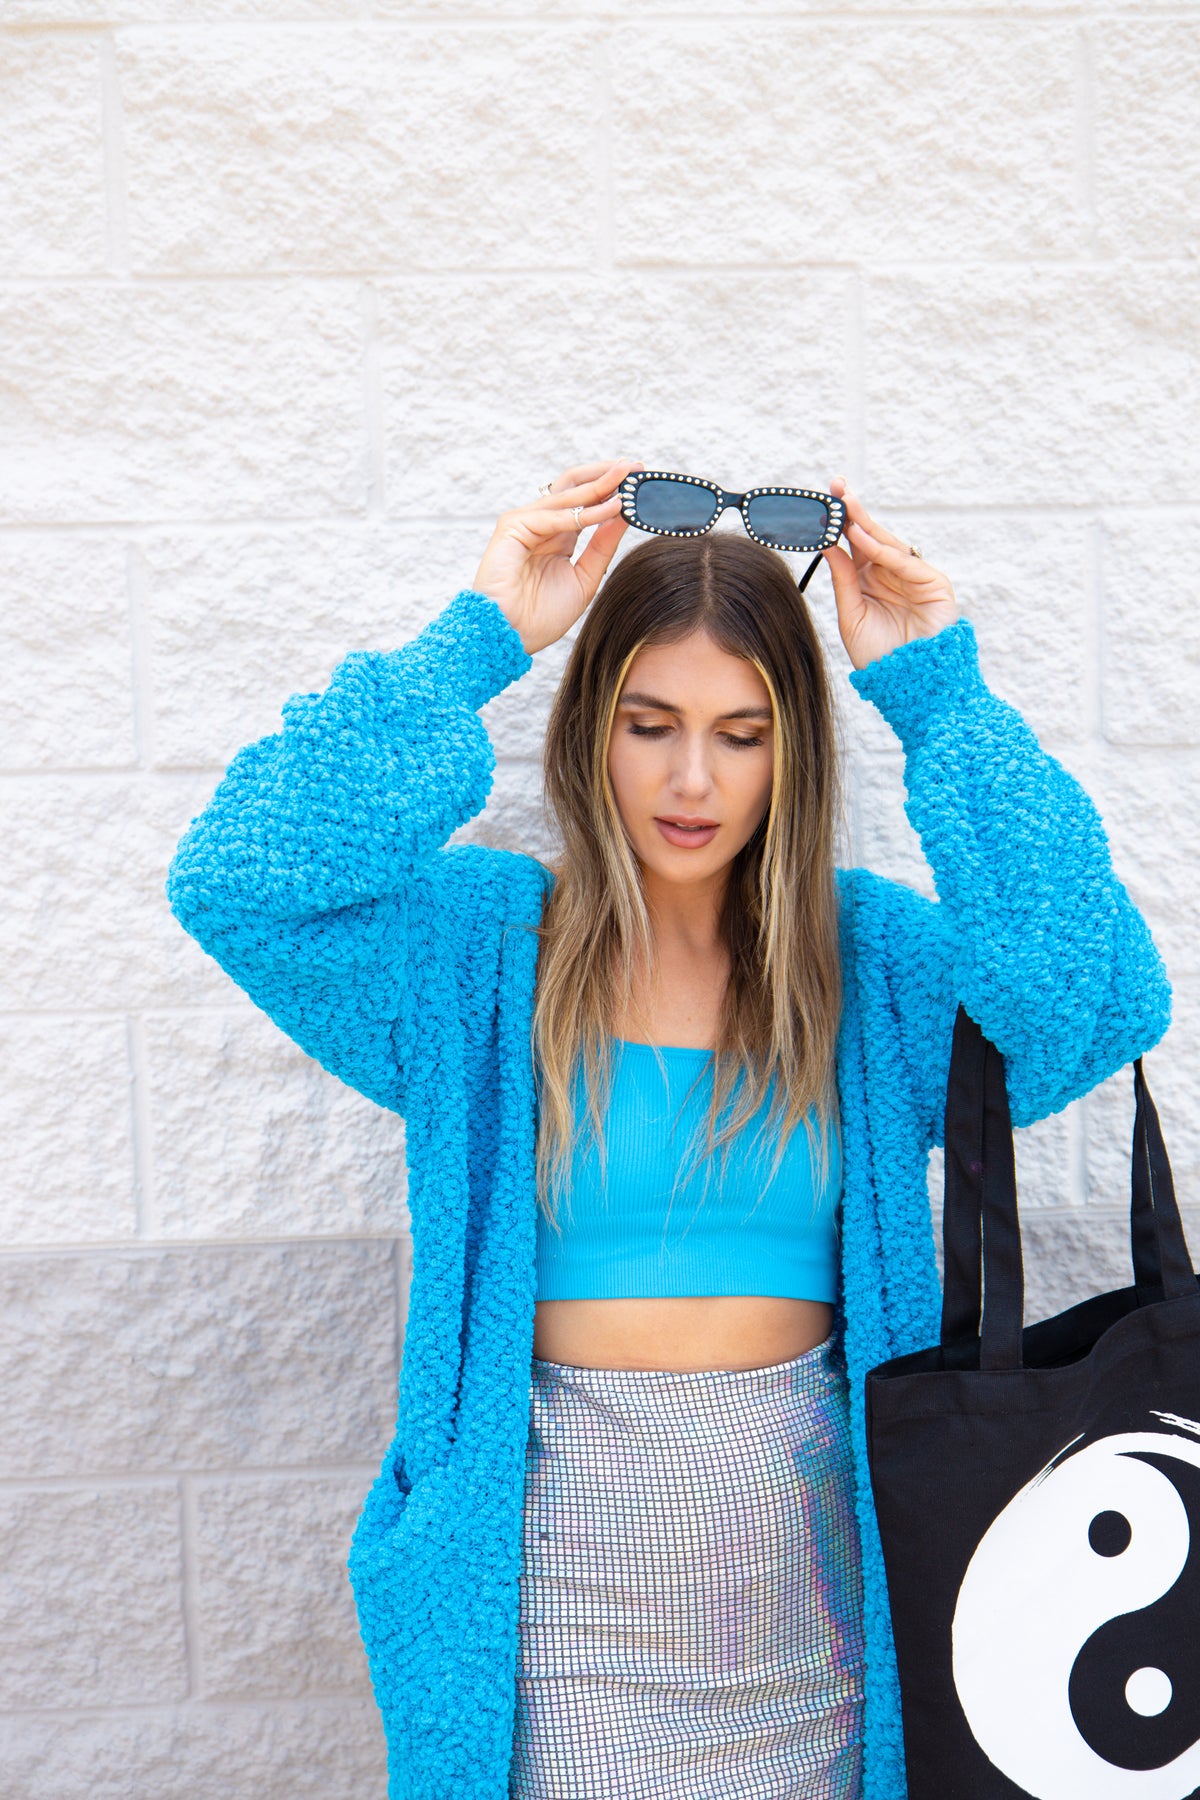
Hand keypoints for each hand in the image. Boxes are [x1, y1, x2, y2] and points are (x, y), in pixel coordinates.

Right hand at [473, 458, 643, 654]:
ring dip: (599, 486)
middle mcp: (540, 525)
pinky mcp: (512, 527)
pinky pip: (555, 516)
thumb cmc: (541, 616)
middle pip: (574, 487)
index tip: (638, 481)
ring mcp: (524, 523)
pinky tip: (611, 508)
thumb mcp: (584, 578)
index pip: (584, 501)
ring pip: (566, 495)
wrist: (511, 637)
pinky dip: (585, 513)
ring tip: (627, 479)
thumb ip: (602, 547)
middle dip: (605, 476)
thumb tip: (624, 515)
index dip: (609, 489)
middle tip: (635, 466)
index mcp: (557, 536)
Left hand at [821, 478, 958, 671]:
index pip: (854, 545)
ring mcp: (914, 577)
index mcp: (870, 581)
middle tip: (836, 487)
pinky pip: (904, 562)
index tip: (823, 502)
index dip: (841, 523)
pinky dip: (883, 549)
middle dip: (854, 512)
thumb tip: (828, 545)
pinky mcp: (933, 583)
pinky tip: (861, 537)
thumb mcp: (851, 615)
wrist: (909, 684)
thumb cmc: (879, 656)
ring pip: (888, 544)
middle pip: (871, 537)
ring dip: (865, 523)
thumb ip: (843, 580)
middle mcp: (892, 574)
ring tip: (844, 505)